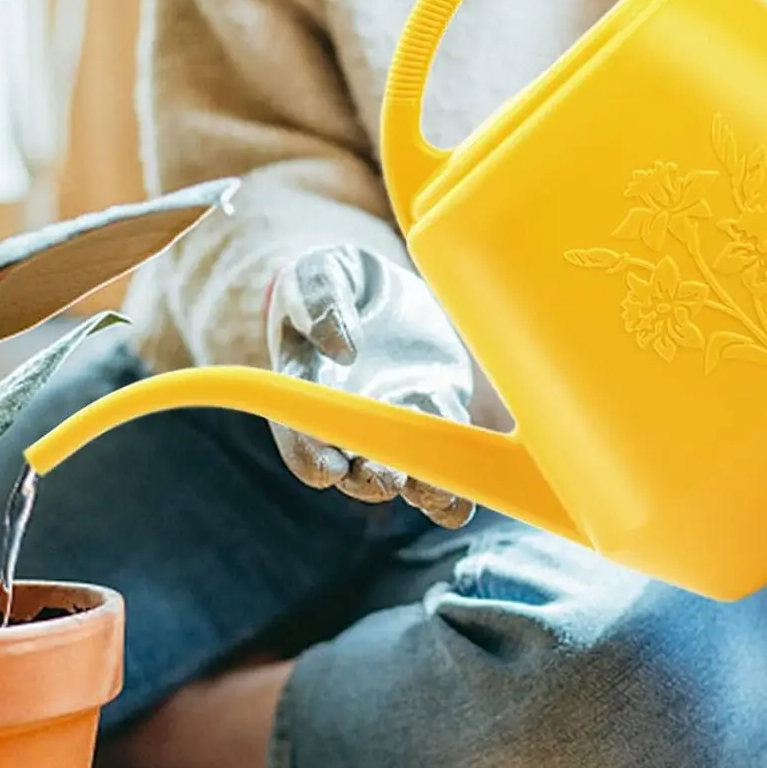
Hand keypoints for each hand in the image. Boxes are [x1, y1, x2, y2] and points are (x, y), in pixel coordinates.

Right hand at [266, 245, 475, 527]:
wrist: (380, 282)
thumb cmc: (336, 279)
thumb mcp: (320, 274)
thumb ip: (321, 303)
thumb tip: (343, 348)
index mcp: (309, 394)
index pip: (302, 439)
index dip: (312, 457)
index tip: (330, 466)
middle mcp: (350, 421)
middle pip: (354, 469)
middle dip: (371, 478)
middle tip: (386, 477)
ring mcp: (396, 421)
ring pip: (405, 473)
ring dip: (420, 489)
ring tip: (437, 493)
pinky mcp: (439, 412)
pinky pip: (445, 455)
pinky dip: (454, 481)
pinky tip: (464, 493)